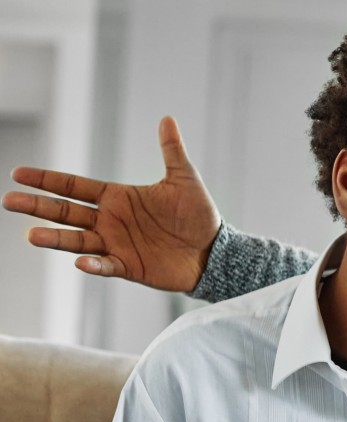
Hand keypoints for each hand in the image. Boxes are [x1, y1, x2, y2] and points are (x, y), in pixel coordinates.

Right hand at [3, 116, 219, 291]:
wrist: (214, 250)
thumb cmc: (198, 214)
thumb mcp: (184, 179)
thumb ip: (171, 150)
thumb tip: (168, 118)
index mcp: (117, 197)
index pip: (75, 186)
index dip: (48, 180)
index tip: (19, 173)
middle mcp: (110, 220)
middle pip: (66, 212)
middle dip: (38, 206)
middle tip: (9, 200)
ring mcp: (116, 244)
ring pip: (77, 240)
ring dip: (55, 238)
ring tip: (31, 235)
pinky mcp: (128, 266)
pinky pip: (106, 265)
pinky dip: (93, 264)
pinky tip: (80, 261)